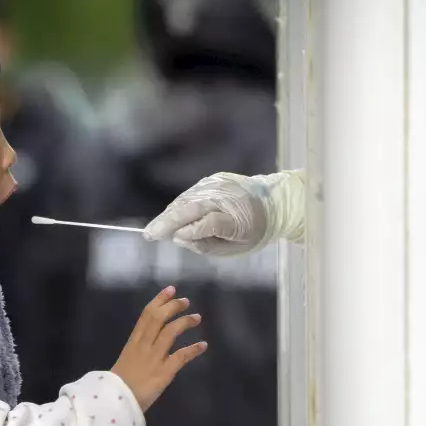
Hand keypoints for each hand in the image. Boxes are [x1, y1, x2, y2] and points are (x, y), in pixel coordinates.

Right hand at [111, 286, 206, 411]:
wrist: (116, 402)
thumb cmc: (119, 385)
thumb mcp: (126, 360)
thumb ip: (138, 349)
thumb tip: (149, 341)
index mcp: (133, 342)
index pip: (147, 315)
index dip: (159, 300)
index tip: (170, 290)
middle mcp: (143, 346)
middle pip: (159, 318)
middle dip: (173, 307)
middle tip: (186, 301)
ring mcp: (154, 358)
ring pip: (170, 333)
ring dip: (185, 322)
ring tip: (197, 318)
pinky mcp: (164, 372)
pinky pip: (181, 357)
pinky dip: (193, 350)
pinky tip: (203, 345)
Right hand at [143, 173, 268, 255]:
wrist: (276, 201)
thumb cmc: (256, 229)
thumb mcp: (236, 245)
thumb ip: (207, 243)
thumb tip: (179, 236)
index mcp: (236, 214)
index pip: (205, 221)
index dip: (185, 229)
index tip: (164, 237)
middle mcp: (225, 194)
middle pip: (190, 206)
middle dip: (167, 220)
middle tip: (148, 234)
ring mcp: (218, 183)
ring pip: (187, 199)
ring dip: (170, 213)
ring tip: (156, 228)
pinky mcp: (214, 179)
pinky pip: (191, 194)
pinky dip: (179, 205)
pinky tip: (171, 215)